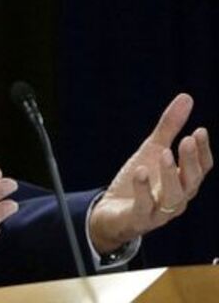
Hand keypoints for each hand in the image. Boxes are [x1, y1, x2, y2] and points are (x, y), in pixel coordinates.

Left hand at [89, 93, 212, 253]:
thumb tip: (186, 98)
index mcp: (183, 181)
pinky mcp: (139, 218)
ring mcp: (160, 211)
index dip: (203, 151)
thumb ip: (169, 127)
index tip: (200, 130)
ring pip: (174, 196)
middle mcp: (177, 198)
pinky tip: (141, 172)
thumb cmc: (138, 180)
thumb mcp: (152, 149)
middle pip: (191, 181)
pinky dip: (143, 189)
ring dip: (170, 174)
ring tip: (164, 153)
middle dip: (190, 160)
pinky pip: (145, 206)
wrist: (111, 211)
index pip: (202, 168)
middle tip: (186, 140)